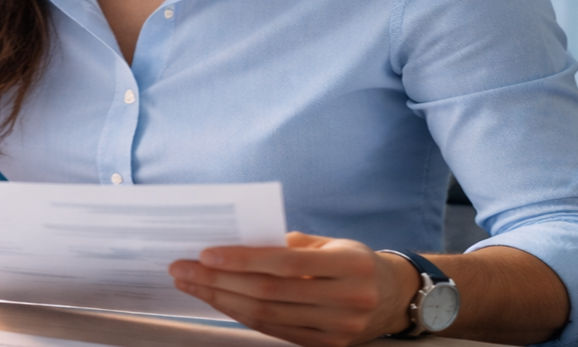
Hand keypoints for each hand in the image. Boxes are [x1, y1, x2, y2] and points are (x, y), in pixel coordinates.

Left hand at [169, 231, 419, 346]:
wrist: (394, 298)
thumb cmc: (353, 261)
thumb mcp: (331, 242)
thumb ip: (290, 244)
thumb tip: (237, 242)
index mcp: (350, 264)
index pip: (286, 263)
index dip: (243, 260)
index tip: (205, 254)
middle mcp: (347, 299)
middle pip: (269, 293)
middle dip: (219, 281)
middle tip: (182, 270)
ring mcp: (337, 328)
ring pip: (267, 316)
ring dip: (222, 300)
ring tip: (192, 285)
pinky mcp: (326, 345)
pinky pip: (274, 330)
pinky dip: (242, 315)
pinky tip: (219, 301)